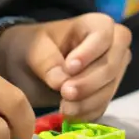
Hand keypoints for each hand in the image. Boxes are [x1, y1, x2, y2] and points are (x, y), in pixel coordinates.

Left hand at [0, 14, 131, 118]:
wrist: (25, 68)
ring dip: (87, 102)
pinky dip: (86, 113)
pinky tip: (69, 114)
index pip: (103, 35)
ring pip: (109, 89)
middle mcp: (112, 46)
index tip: (69, 68)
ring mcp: (112, 71)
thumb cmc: (32, 48)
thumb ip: (46, 61)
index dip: (89, 53)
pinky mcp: (106, 93)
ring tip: (63, 108)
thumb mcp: (32, 47)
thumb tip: (61, 82)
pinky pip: (103, 106)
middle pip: (112, 65)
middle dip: (89, 82)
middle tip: (64, 93)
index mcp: (95, 24)